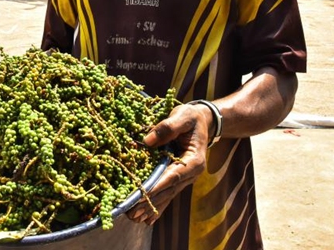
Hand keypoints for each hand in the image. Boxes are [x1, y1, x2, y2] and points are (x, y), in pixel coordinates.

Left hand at [126, 102, 214, 224]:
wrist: (202, 122)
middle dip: (149, 202)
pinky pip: (167, 194)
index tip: (141, 195)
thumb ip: (168, 127)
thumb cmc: (191, 118)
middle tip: (131, 212)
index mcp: (194, 161)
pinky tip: (146, 218)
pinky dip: (156, 205)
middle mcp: (190, 173)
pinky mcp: (178, 178)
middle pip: (168, 190)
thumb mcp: (183, 116)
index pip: (173, 176)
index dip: (157, 186)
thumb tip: (148, 141)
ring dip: (150, 207)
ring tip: (133, 218)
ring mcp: (185, 178)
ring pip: (166, 195)